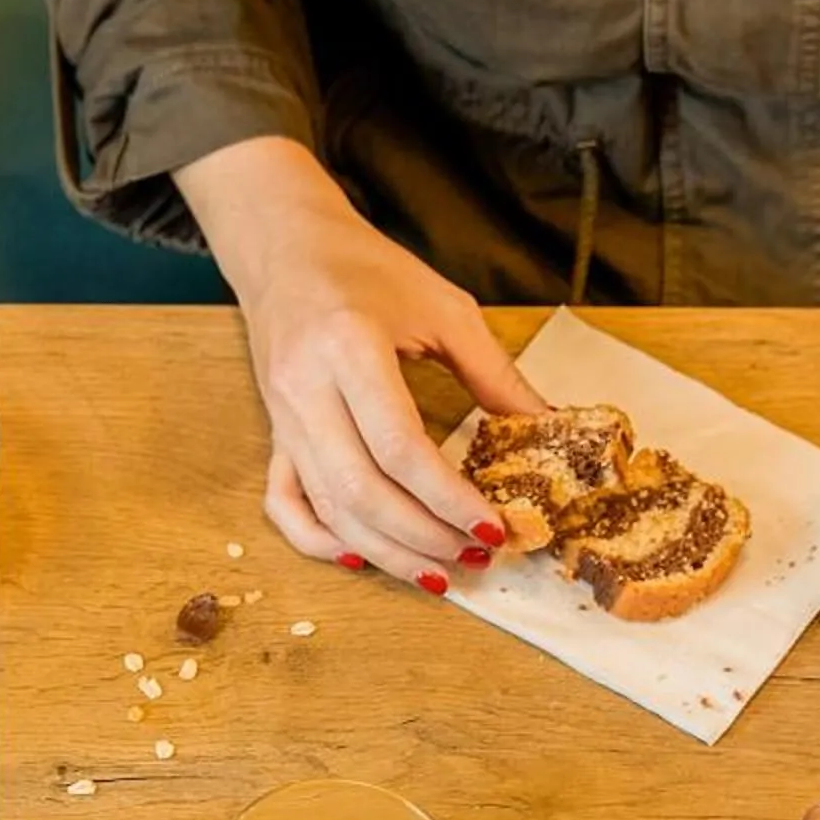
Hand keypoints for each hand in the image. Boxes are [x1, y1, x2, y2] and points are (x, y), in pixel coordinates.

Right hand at [178, 138, 539, 590]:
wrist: (286, 248)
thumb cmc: (367, 269)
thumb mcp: (442, 308)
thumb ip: (493, 373)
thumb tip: (546, 427)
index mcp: (349, 347)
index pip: (399, 447)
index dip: (449, 498)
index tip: (494, 526)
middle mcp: (306, 389)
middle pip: (360, 490)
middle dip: (422, 536)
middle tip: (474, 556)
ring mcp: (282, 418)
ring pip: (327, 508)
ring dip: (384, 550)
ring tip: (436, 571)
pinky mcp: (273, 433)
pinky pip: (284, 504)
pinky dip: (320, 540)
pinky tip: (362, 558)